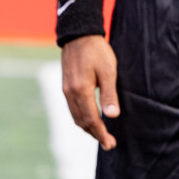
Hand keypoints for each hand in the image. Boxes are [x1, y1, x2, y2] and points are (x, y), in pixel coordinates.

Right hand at [61, 35, 118, 149]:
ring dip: (88, 128)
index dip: (101, 134)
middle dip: (95, 134)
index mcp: (81, 90)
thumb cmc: (96, 50)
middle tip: (109, 143)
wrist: (78, 34)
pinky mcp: (66, 86)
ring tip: (101, 134)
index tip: (111, 144)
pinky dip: (82, 118)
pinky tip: (90, 119)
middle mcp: (70, 93)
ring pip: (76, 117)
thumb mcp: (108, 70)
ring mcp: (66, 90)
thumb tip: (112, 116)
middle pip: (82, 122)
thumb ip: (109, 93)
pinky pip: (72, 109)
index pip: (91, 120)